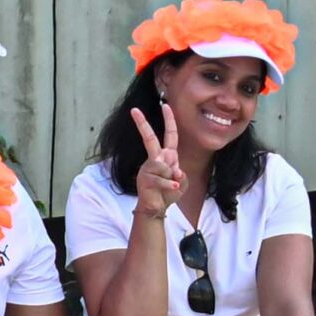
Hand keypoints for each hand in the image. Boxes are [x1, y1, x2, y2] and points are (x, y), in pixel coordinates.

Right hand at [129, 104, 184, 218]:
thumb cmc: (168, 193)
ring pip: (165, 167)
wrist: (156, 209)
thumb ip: (180, 174)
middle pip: (150, 139)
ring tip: (169, 188)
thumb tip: (175, 171)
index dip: (169, 120)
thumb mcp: (181, 182)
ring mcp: (148, 168)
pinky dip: (170, 186)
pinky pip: (163, 179)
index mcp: (166, 156)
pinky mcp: (146, 179)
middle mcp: (155, 159)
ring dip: (172, 179)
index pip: (169, 135)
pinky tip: (171, 190)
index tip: (166, 106)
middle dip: (142, 124)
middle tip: (133, 110)